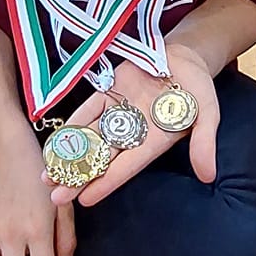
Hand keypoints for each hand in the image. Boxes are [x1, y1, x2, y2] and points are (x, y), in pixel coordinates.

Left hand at [50, 41, 218, 209]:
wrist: (186, 56)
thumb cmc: (199, 87)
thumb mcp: (207, 114)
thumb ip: (204, 142)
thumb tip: (209, 176)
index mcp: (154, 141)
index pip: (127, 166)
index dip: (107, 182)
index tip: (87, 200)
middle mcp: (132, 132)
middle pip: (102, 159)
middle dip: (79, 178)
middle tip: (56, 198)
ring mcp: (118, 113)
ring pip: (89, 139)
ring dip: (69, 156)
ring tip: (47, 177)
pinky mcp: (108, 94)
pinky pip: (87, 111)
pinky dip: (72, 125)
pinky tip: (55, 141)